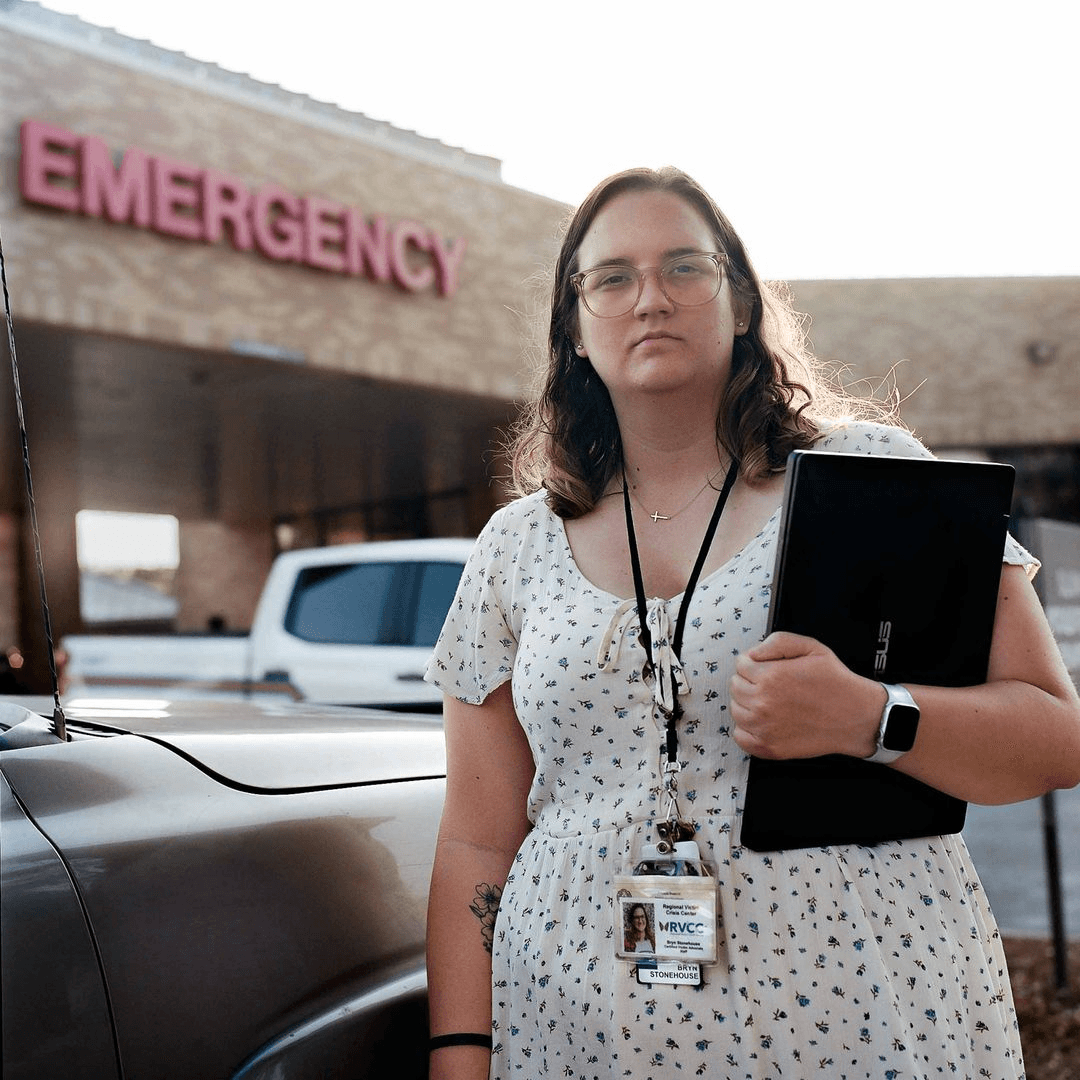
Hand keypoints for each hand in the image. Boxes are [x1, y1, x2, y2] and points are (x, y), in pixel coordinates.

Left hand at [729, 632, 882, 759]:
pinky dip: (747, 729)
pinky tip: (765, 721)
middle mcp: (763, 703)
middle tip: (771, 684)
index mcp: (770, 677)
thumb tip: (752, 653)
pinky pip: (740, 736)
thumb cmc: (836, 682)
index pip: (740, 665)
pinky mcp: (769, 747)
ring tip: (771, 701)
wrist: (856, 716)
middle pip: (734, 686)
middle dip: (749, 681)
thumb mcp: (811, 647)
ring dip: (747, 703)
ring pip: (736, 710)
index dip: (753, 663)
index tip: (766, 667)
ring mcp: (764, 727)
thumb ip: (777, 642)